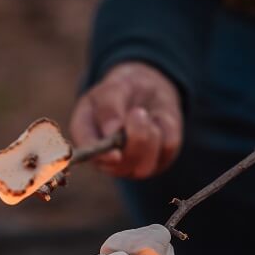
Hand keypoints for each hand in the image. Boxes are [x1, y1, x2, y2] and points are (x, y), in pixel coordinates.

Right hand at [69, 62, 182, 178]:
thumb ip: (108, 107)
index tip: (116, 155)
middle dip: (133, 139)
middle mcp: (107, 160)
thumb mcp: (112, 88)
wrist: (148, 88)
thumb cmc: (122, 90)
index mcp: (86, 138)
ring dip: (150, 134)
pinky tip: (157, 119)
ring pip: (145, 165)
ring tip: (143, 113)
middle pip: (121, 166)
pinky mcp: (159, 160)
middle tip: (137, 112)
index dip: (101, 158)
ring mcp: (134, 165)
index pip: (89, 154)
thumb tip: (112, 130)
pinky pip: (168, 148)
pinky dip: (165, 127)